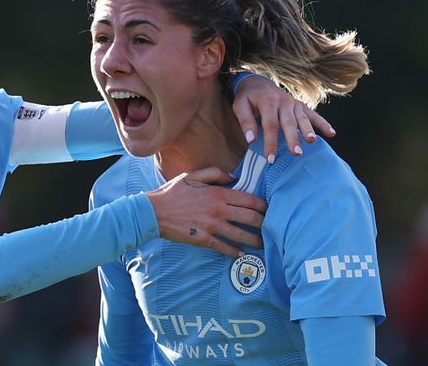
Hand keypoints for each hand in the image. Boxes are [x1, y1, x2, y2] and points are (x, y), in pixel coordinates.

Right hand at [146, 167, 266, 256]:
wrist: (153, 211)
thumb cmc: (172, 192)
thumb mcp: (192, 175)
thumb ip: (215, 173)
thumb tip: (234, 177)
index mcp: (218, 193)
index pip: (251, 200)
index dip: (265, 206)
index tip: (270, 210)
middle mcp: (219, 210)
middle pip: (252, 218)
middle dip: (266, 224)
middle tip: (273, 228)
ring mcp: (212, 226)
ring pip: (242, 236)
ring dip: (256, 241)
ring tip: (264, 244)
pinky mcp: (204, 239)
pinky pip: (225, 248)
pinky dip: (236, 252)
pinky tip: (242, 254)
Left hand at [232, 74, 335, 162]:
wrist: (257, 81)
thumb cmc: (247, 97)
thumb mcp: (239, 106)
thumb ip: (245, 122)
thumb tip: (251, 140)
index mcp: (268, 102)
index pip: (270, 125)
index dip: (271, 142)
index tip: (271, 158)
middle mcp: (283, 102)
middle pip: (289, 123)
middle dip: (293, 139)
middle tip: (296, 153)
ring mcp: (293, 103)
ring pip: (302, 119)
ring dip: (308, 131)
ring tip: (312, 142)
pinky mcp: (300, 105)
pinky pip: (313, 114)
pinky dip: (323, 123)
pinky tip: (332, 133)